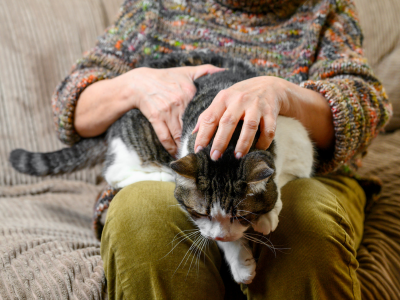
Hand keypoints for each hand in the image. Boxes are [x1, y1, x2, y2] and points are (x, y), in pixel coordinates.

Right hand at [75, 64, 223, 156]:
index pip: (204, 112)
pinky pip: (165, 137)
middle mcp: (180, 103)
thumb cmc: (166, 77)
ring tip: (194, 156)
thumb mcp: (187, 71)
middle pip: (193, 126)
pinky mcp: (156, 118)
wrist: (140, 82)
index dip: (212, 124)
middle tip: (208, 151)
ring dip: (186, 147)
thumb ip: (207, 70)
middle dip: (200, 140)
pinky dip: (171, 148)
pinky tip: (176, 154)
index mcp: (190, 92)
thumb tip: (226, 71)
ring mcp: (167, 112)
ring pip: (179, 135)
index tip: (220, 134)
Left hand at [193, 76, 290, 159]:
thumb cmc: (241, 96)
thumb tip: (193, 133)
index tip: (198, 150)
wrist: (269, 85)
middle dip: (220, 141)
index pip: (210, 117)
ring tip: (237, 156)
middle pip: (228, 122)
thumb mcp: (223, 99)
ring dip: (243, 143)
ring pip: (249, 126)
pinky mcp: (271, 111)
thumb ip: (208, 114)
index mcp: (224, 98)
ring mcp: (256, 105)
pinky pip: (268, 130)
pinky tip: (258, 149)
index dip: (203, 135)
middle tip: (215, 157)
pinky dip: (263, 141)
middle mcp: (239, 100)